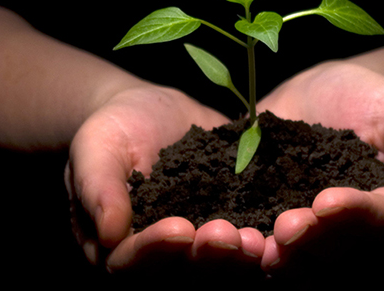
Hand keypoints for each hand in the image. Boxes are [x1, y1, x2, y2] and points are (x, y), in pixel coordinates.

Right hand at [65, 85, 266, 272]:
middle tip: (229, 236)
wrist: (156, 110)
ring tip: (259, 238)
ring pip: (221, 267)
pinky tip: (286, 223)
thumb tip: (109, 235)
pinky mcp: (235, 227)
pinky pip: (251, 241)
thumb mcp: (96, 147)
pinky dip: (269, 239)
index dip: (155, 250)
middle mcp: (162, 258)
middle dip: (208, 258)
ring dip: (241, 258)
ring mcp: (202, 248)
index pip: (131, 263)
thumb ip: (99, 187)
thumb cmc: (115, 128)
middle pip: (182, 274)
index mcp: (118, 248)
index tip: (179, 228)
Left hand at [255, 61, 383, 273]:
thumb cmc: (379, 103)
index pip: (376, 226)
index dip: (352, 216)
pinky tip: (212, 229)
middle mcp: (344, 238)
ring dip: (269, 255)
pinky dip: (234, 239)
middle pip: (330, 255)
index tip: (326, 201)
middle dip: (307, 241)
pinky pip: (250, 238)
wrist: (327, 92)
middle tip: (286, 225)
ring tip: (248, 239)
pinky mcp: (261, 220)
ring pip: (289, 262)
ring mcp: (301, 235)